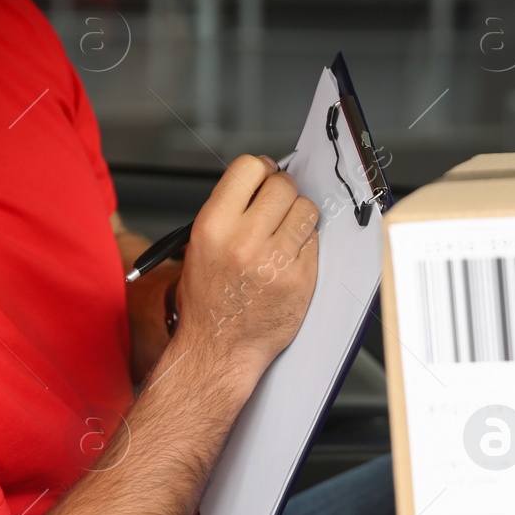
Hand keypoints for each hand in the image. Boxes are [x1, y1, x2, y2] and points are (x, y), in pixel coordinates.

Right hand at [170, 155, 318, 385]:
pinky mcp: (300, 279)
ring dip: (299, 216)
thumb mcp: (199, 246)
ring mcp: (275, 261)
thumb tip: (262, 179)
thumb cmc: (208, 300)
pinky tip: (288, 260)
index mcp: (212, 227)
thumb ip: (229, 211)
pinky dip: (305, 245)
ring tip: (283, 235)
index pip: (248, 168)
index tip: (266, 176)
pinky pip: (314, 241)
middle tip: (277, 207)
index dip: (261, 169)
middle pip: (283, 185)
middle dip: (283, 192)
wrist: (219, 347)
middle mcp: (243, 241)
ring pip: (306, 209)